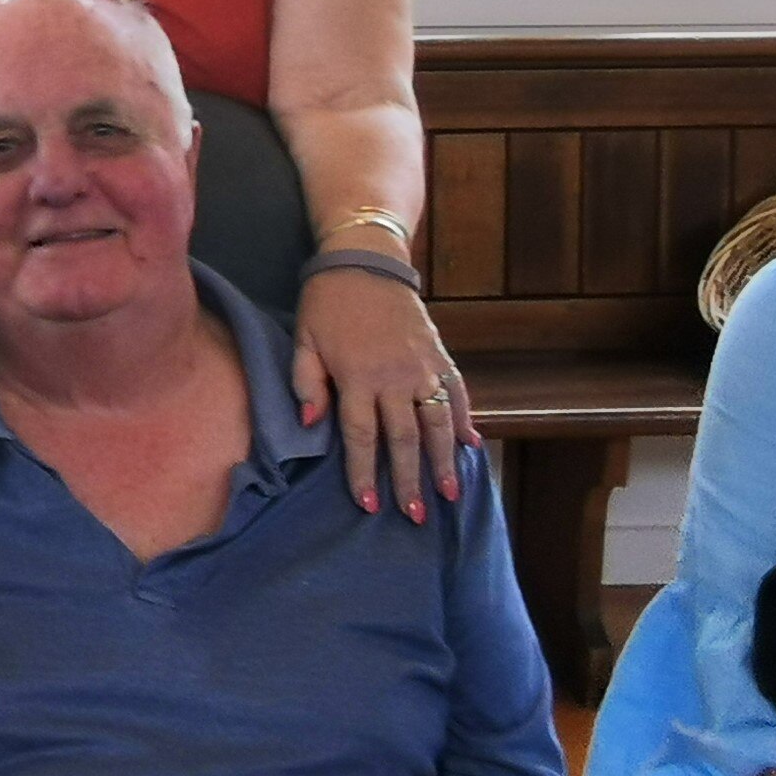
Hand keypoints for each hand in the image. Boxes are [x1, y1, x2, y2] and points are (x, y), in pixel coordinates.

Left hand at [289, 264, 466, 519]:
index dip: (364, 473)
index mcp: (358, 376)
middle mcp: (395, 377)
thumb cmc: (327, 303)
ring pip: (438, 422)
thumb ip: (306, 383)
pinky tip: (471, 446)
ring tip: (451, 494)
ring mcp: (423, 366)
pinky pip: (458, 393)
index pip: (361, 436)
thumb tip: (311, 425)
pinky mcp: (440, 354)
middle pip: (404, 439)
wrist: (365, 260)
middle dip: (409, 480)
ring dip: (444, 461)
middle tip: (415, 516)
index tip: (369, 505)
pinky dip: (466, 420)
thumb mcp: (304, 340)